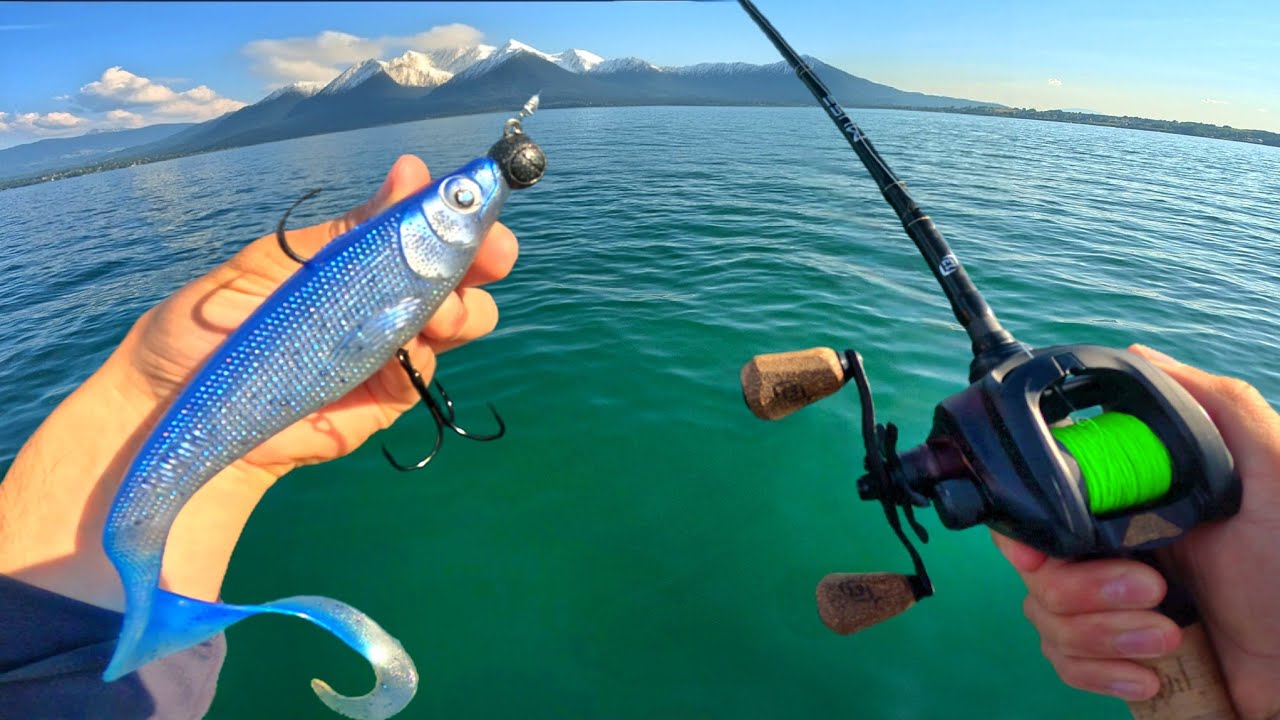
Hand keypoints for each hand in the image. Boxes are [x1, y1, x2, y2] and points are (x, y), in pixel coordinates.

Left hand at [123, 154, 517, 475]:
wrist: (179, 411)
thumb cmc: (210, 326)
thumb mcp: (277, 265)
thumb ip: (352, 231)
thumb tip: (413, 171)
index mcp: (359, 253)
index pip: (424, 224)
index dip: (459, 212)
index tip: (475, 203)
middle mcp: (385, 295)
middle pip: (462, 271)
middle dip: (482, 257)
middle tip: (491, 254)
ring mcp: (392, 345)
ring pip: (463, 318)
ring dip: (461, 307)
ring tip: (437, 312)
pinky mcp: (389, 394)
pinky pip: (427, 369)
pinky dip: (422, 354)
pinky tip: (399, 351)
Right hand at [992, 344, 1279, 718]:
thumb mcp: (1272, 477)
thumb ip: (1220, 407)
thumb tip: (1140, 354)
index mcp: (1129, 508)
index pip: (1038, 508)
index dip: (1028, 531)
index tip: (1044, 552)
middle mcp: (1107, 552)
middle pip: (1034, 568)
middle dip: (1085, 592)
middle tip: (1154, 589)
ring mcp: (1105, 606)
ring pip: (1044, 619)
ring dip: (1104, 635)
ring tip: (1168, 636)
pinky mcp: (1110, 657)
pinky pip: (1061, 664)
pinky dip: (1101, 674)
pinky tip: (1152, 671)